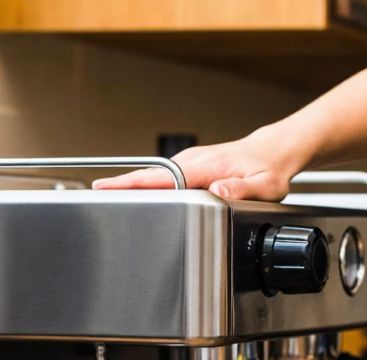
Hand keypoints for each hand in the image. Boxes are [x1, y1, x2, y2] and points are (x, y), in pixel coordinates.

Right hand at [92, 127, 308, 200]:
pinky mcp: (189, 168)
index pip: (160, 177)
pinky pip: (161, 179)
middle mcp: (192, 162)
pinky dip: (144, 186)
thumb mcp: (265, 185)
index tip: (106, 188)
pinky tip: (133, 198)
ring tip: (105, 201)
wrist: (272, 152)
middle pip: (147, 176)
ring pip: (152, 177)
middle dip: (119, 186)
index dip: (131, 184)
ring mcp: (189, 164)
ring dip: (129, 187)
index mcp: (204, 167)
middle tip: (94, 198)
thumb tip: (219, 191)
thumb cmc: (269, 169)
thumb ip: (243, 189)